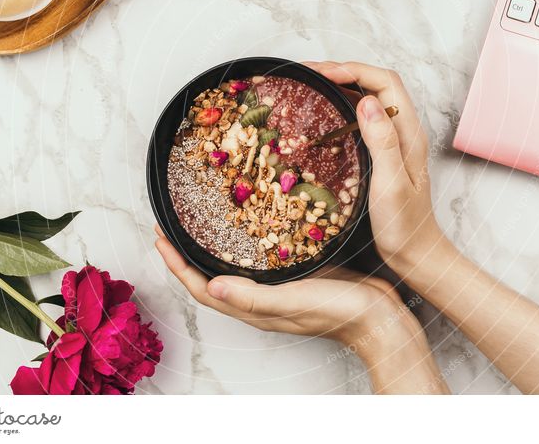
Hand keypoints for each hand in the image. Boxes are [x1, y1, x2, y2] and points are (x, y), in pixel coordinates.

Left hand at [154, 226, 398, 341]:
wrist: (378, 316)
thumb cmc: (337, 311)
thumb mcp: (291, 301)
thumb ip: (252, 297)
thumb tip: (208, 287)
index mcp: (252, 308)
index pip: (200, 288)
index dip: (176, 265)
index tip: (160, 236)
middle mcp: (259, 300)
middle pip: (209, 278)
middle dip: (186, 254)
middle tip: (173, 226)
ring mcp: (276, 289)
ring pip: (232, 268)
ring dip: (210, 248)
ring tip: (201, 222)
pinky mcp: (294, 276)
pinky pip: (258, 260)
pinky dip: (243, 244)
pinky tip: (250, 226)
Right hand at [304, 61, 441, 268]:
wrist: (415, 252)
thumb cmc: (404, 225)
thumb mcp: (391, 185)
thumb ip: (383, 142)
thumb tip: (367, 102)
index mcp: (409, 133)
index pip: (386, 82)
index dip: (354, 70)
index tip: (322, 73)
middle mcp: (404, 130)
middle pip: (376, 84)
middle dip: (344, 71)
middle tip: (308, 73)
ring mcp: (394, 140)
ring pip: (369, 99)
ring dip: (342, 86)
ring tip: (310, 86)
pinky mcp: (383, 152)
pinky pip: (362, 119)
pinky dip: (342, 107)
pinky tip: (322, 115)